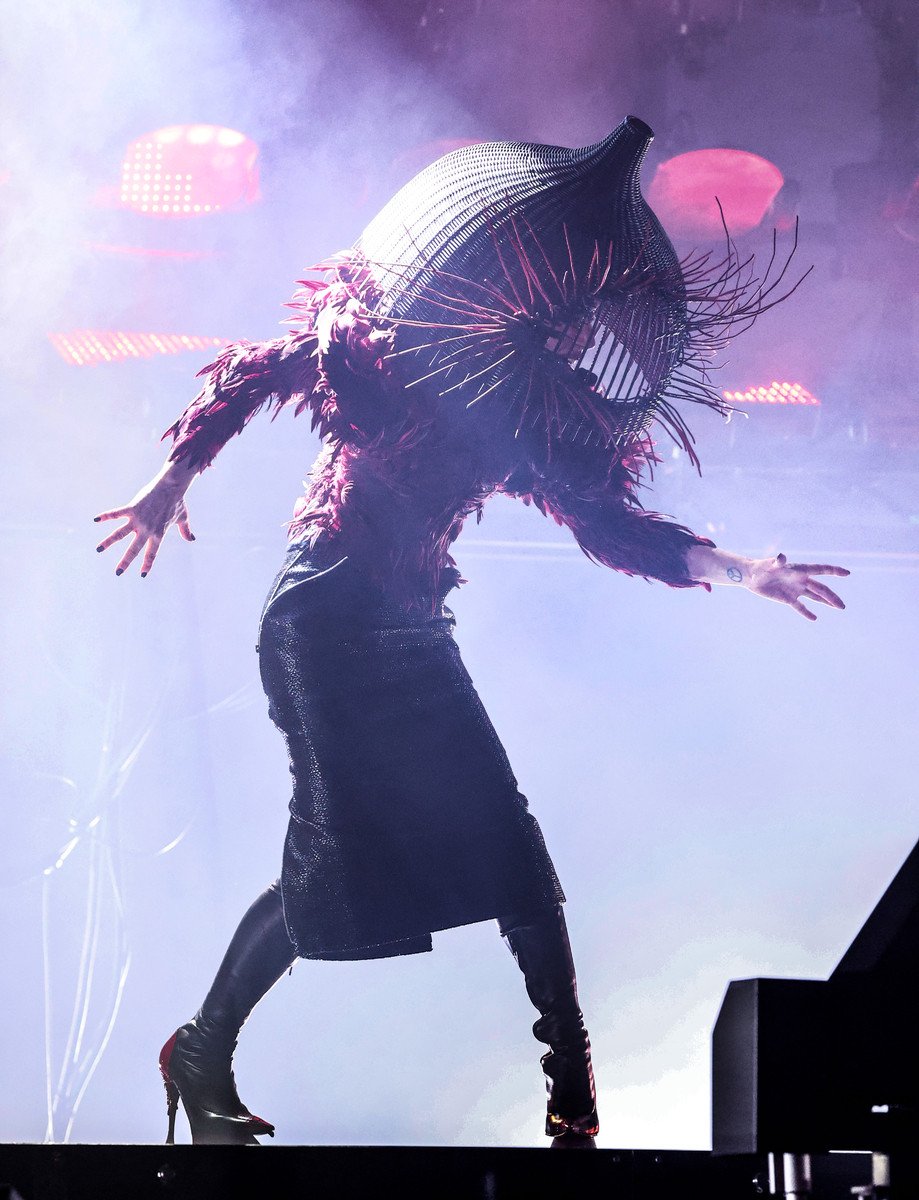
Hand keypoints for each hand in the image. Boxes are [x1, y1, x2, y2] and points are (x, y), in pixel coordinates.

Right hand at [94, 459, 195, 576]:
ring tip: (98, 550)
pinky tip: (95, 520)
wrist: (172, 486)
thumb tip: (192, 539)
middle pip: (134, 549)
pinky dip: (106, 516)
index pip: (152, 553)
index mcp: (159, 533)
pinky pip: (117, 513)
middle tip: (118, 573)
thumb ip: (186, 531)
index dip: (147, 564)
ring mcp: (139, 519)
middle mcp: (147, 529)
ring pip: (120, 534)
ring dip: (108, 542)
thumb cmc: (177, 502)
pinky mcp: (133, 508)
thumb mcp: (183, 519)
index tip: (142, 575)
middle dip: (125, 562)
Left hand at [747, 553, 848, 620]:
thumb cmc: (761, 567)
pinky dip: (806, 612)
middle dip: (832, 597)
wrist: (751, 576)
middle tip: (843, 606)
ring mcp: (795, 589)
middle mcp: (801, 580)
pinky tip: (814, 618)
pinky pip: (799, 607)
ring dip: (826, 602)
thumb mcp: (770, 564)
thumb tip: (781, 556)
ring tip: (839, 607)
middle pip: (821, 588)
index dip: (834, 571)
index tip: (847, 573)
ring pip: (815, 597)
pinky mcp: (788, 598)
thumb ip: (777, 561)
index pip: (820, 570)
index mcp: (799, 570)